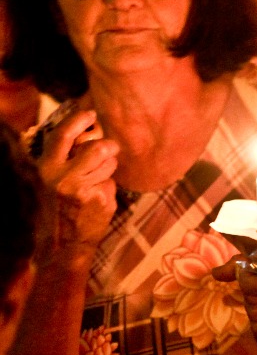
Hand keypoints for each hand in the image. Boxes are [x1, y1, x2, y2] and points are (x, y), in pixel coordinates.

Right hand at [36, 109, 118, 257]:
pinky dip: (108, 187)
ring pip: (108, 163)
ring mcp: (82, 189)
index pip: (63, 136)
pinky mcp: (99, 200)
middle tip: (110, 148)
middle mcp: (61, 177)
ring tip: (96, 181)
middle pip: (96, 148)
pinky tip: (97, 199)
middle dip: (108, 146)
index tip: (91, 114)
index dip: (78, 121)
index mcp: (47, 167)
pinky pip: (112, 182)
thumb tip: (90, 131)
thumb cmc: (59, 204)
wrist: (63, 241)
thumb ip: (67, 157)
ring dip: (108, 168)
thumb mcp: (53, 177)